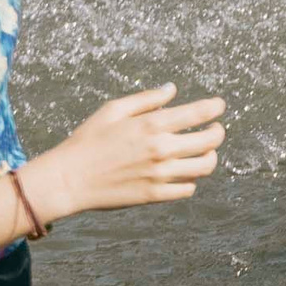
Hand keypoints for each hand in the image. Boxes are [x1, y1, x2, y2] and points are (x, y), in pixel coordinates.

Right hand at [24, 83, 226, 217]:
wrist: (67, 180)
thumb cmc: (87, 141)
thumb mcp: (113, 110)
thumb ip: (147, 99)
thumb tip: (172, 90)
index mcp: (152, 125)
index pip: (200, 113)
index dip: (215, 107)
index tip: (218, 106)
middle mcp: (161, 149)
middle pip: (211, 140)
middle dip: (218, 132)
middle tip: (214, 129)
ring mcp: (159, 175)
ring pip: (205, 166)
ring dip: (210, 157)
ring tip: (204, 152)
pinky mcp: (153, 196)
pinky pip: (187, 189)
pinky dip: (191, 180)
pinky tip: (183, 172)